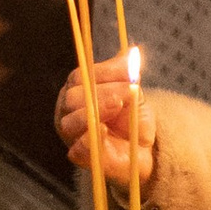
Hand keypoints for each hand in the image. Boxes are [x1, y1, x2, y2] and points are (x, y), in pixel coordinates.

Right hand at [56, 52, 156, 194]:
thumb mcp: (132, 91)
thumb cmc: (131, 118)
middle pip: (73, 97)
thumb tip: (132, 52)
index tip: (128, 74)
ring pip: (71, 121)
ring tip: (118, 106)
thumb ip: (126, 73)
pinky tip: (106, 130)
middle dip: (102, 92)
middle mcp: (68, 112)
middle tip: (127, 92)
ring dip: (97, 110)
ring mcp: (71, 135)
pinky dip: (90, 138)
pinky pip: (78, 148)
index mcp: (76, 91)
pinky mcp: (79, 157)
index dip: (103, 73)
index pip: (79, 76)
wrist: (142, 149)